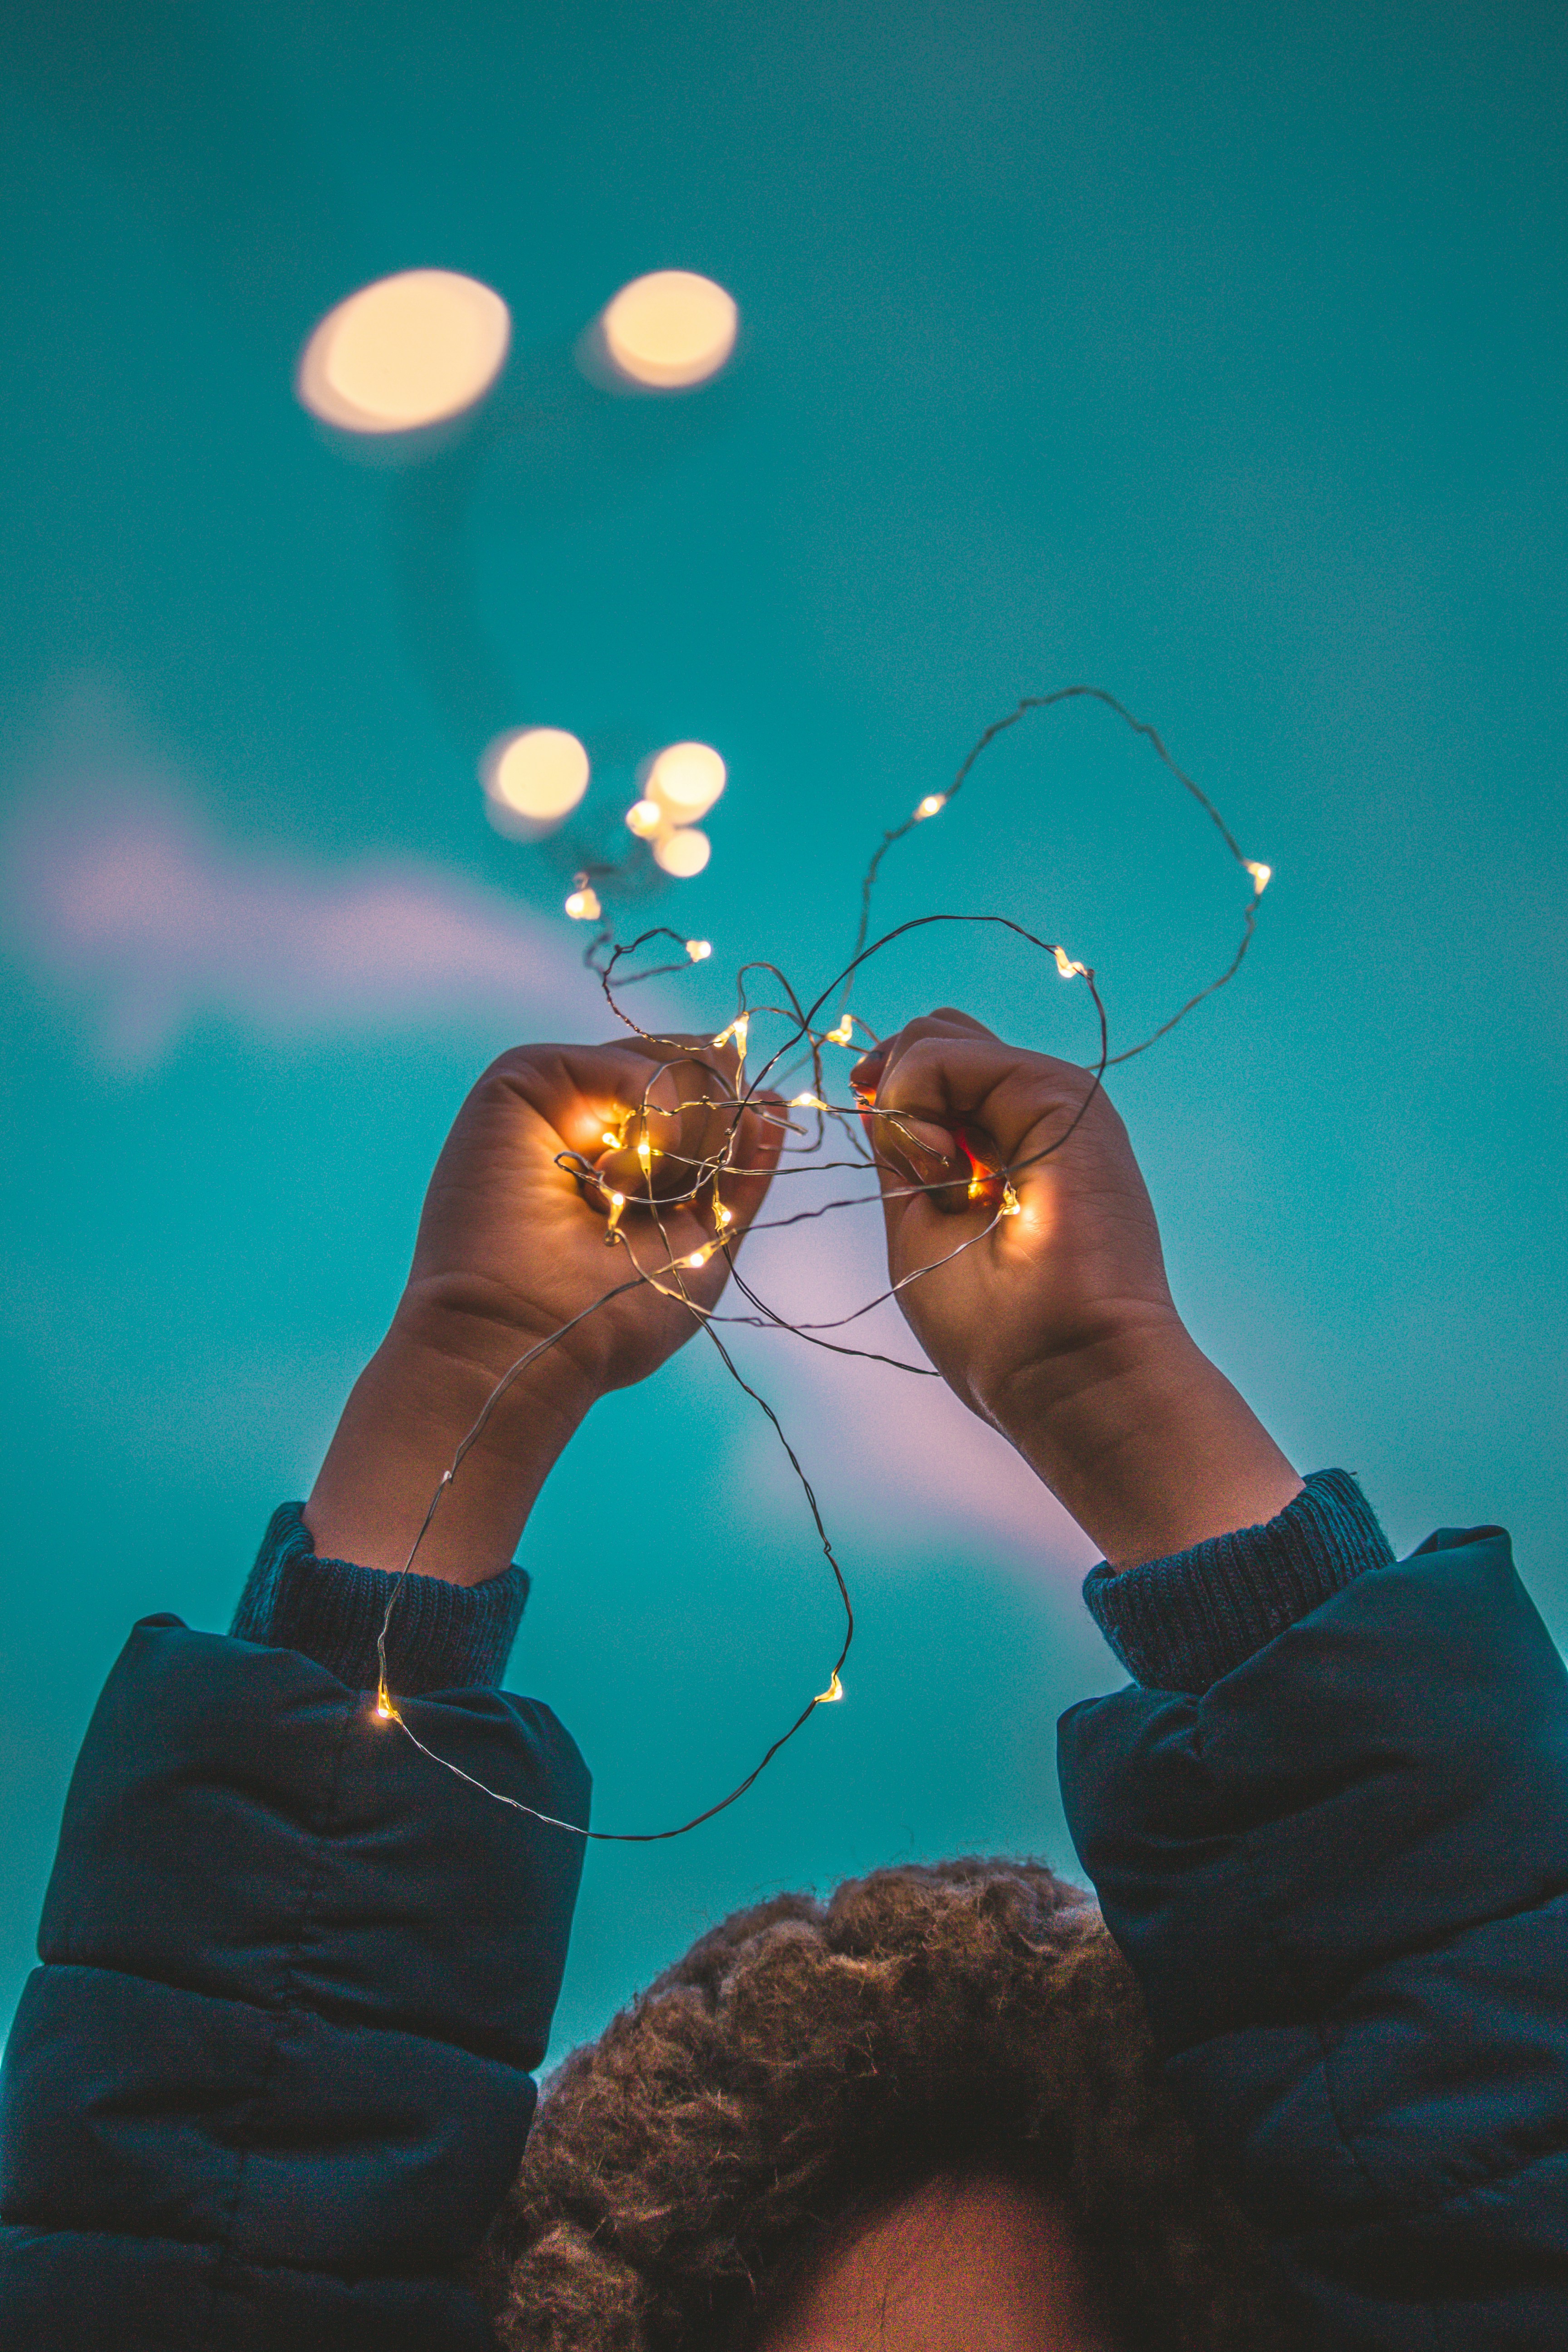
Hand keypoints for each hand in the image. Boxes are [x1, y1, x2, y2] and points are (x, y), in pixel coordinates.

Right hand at [306, 1038, 782, 1579]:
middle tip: (666, 1203)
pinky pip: (634, 1066)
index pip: (716, 1099)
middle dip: (714, 1138)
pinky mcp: (524, 1078)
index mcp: (636, 1154)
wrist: (523, 1340)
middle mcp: (598, 1116)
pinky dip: (654, 1122)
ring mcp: (563, 1095)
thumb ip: (742, 1173)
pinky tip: (615, 1181)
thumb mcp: (706, 1243)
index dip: (738, 1132)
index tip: (714, 1196)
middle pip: (704, 1071)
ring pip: (678, 1063)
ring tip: (628, 1199)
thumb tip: (774, 1102)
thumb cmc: (610, 1317)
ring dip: (682, 1140)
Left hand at [857, 1009, 1299, 1566]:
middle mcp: (1033, 1114)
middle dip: (894, 1084)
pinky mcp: (1062, 1094)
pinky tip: (941, 1161)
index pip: (935, 1068)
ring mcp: (1052, 1099)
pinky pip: (951, 1051)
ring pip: (938, 1035)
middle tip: (913, 1167)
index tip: (874, 1124)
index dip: (889, 1083)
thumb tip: (874, 1098)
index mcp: (1007, 1145)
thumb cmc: (998, 1330)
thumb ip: (905, 1161)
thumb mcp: (921, 1227)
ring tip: (936, 1176)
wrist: (1071, 1370)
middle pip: (937, 1035)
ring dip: (906, 1097)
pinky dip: (917, 1094)